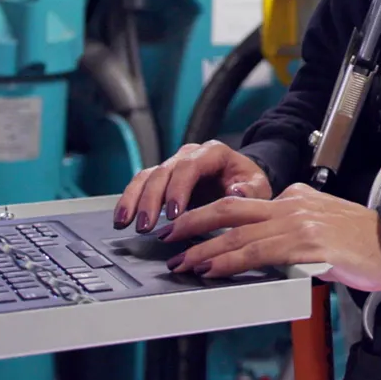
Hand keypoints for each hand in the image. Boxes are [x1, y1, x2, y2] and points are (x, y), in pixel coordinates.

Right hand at [114, 140, 270, 232]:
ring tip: (125, 223)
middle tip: (145, 226)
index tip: (173, 213)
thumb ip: (250, 191)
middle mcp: (189, 155)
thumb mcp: (258, 187)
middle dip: (151, 200)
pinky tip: (122, 219)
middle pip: (163, 172)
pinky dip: (129, 200)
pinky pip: (141, 185)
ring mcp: (173, 165)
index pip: (190, 167)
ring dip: (134, 200)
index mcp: (213, 153)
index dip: (178, 189)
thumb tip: (237, 192)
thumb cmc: (249, 184)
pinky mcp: (163, 179)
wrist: (242, 180)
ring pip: (147, 176)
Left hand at [165, 183, 380, 291]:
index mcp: (295, 197)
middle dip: (192, 221)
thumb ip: (293, 228)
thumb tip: (263, 248)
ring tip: (182, 263)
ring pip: (238, 233)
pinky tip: (214, 270)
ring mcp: (299, 223)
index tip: (186, 228)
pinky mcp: (307, 246)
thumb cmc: (364, 241)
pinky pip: (258, 253)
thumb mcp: (323, 223)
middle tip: (166, 234)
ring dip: (204, 250)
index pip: (242, 203)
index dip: (208, 216)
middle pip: (229, 208)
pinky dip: (231, 262)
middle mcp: (293, 205)